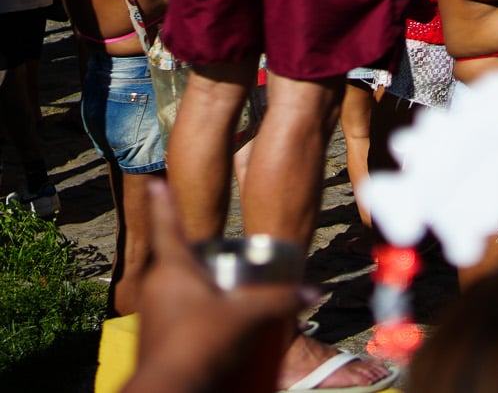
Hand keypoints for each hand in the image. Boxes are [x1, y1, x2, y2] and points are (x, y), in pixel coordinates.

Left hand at [128, 180, 304, 392]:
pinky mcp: (157, 338)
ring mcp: (154, 314)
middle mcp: (157, 286)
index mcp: (172, 270)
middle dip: (204, 254)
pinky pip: (181, 314)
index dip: (165, 201)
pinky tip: (221, 326)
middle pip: (182, 259)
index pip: (169, 225)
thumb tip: (314, 292)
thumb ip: (282, 301)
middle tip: (228, 250)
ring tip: (231, 292)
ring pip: (182, 289)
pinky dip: (200, 313)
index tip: (156, 180)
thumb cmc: (199, 346)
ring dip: (204, 287)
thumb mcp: (247, 318)